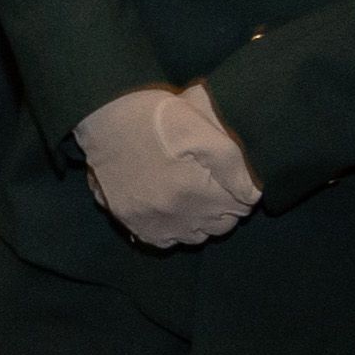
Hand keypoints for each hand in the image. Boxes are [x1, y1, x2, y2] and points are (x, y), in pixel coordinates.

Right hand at [77, 86, 259, 249]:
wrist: (102, 112)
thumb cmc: (155, 115)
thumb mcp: (202, 128)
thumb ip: (233, 164)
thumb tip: (253, 196)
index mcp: (197, 192)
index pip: (241, 207)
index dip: (239, 190)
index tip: (229, 176)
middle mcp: (175, 214)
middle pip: (219, 226)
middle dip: (221, 207)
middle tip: (210, 183)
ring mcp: (150, 220)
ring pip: (193, 237)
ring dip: (199, 220)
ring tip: (191, 195)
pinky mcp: (129, 219)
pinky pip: (162, 241)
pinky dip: (171, 231)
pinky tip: (170, 209)